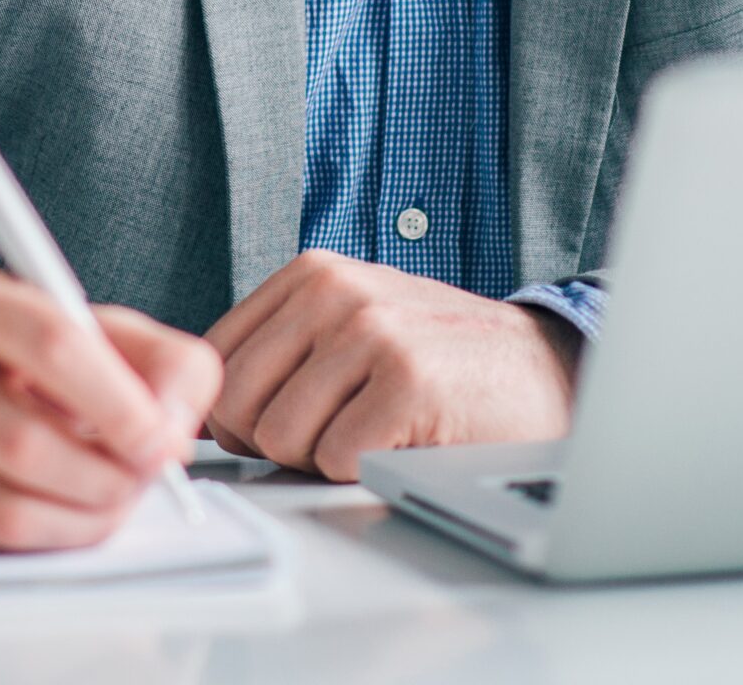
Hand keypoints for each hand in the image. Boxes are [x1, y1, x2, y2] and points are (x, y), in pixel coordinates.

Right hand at [0, 263, 222, 549]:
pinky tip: (71, 513)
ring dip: (81, 514)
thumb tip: (171, 428)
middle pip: (22, 438)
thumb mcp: (103, 335)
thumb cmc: (32, 361)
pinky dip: (48, 536)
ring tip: (115, 496)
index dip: (115, 401)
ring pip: (3, 502)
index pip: (50, 343)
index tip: (159, 440)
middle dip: (104, 473)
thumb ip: (164, 364)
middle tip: (144, 478)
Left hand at [203, 251, 579, 480]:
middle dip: (277, 438)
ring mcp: (372, 331)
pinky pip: (333, 458)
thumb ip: (280, 349)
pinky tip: (402, 436)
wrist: (541, 369)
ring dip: (323, 454)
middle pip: (239, 403)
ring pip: (280, 437)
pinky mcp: (406, 381)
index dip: (240, 410)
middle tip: (338, 425)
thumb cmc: (438, 358)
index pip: (217, 359)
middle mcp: (335, 291)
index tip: (282, 417)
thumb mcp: (349, 324)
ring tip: (374, 425)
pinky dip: (362, 467)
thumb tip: (201, 412)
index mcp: (311, 273)